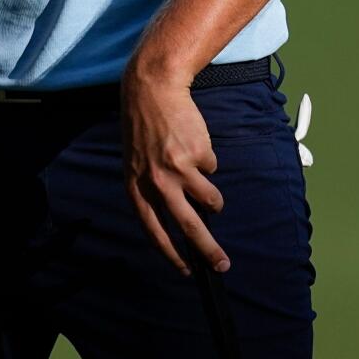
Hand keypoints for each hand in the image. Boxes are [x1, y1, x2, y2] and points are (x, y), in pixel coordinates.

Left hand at [120, 68, 228, 275]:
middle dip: (207, 249)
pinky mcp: (196, 155)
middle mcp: (157, 182)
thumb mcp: (136, 162)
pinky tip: (194, 142)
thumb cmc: (143, 126)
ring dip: (214, 199)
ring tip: (207, 187)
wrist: (152, 89)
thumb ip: (152, 188)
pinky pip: (211, 168)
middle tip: (222, 265)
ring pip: (209, 200)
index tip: (186, 269)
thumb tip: (181, 216)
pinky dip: (207, 160)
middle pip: (187, 226)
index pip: (153, 230)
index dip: (170, 253)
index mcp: (136, 187)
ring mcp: (178, 170)